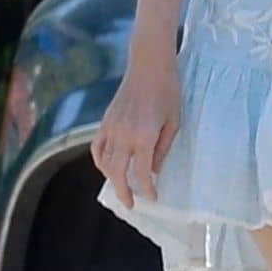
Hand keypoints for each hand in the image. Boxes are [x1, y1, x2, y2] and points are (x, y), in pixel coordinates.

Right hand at [90, 53, 180, 208]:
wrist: (149, 66)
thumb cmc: (168, 92)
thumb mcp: (174, 123)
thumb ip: (162, 149)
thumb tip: (153, 171)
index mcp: (144, 137)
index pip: (141, 173)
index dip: (147, 189)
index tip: (152, 197)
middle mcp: (124, 136)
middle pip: (118, 173)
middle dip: (124, 191)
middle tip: (130, 204)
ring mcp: (111, 128)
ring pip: (105, 162)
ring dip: (112, 179)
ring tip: (120, 189)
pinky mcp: (105, 121)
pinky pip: (97, 147)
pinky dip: (100, 160)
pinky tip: (107, 167)